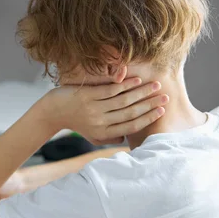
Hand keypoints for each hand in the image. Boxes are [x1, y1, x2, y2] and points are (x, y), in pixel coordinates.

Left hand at [42, 78, 168, 144]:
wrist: (52, 112)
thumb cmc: (76, 122)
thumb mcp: (93, 135)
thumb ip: (110, 137)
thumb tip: (128, 138)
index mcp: (103, 133)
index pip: (131, 126)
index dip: (148, 118)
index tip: (161, 110)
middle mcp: (99, 122)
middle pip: (130, 113)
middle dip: (150, 104)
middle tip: (165, 97)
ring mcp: (93, 108)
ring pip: (123, 100)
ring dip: (141, 92)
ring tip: (155, 85)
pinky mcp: (87, 96)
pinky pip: (110, 90)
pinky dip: (125, 84)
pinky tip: (136, 79)